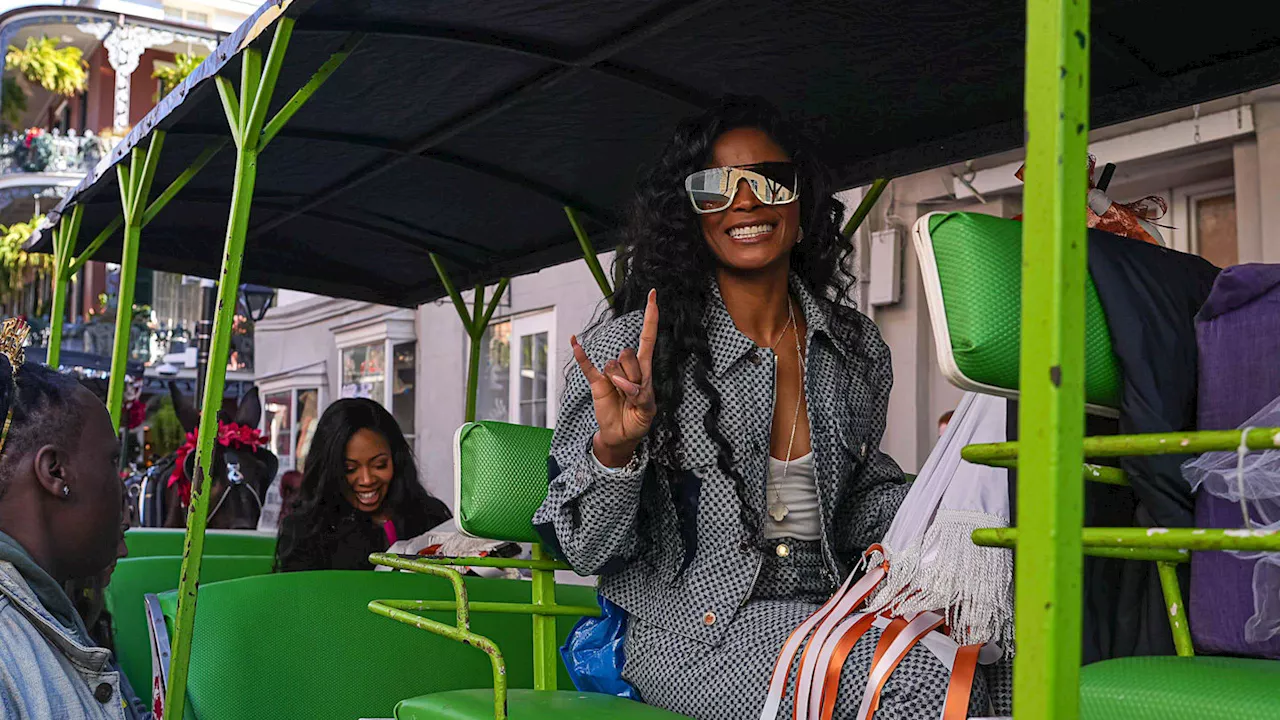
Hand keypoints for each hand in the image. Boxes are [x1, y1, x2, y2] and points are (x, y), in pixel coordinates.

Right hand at [571, 289, 658, 467]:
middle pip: (628, 355)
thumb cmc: (638, 420)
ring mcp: (611, 373)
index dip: (651, 317)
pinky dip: (581, 354)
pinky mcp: (597, 382)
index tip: (653, 295)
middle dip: (631, 376)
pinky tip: (575, 341)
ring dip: (618, 382)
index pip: (647, 337)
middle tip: (633, 395)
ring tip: (622, 397)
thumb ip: (641, 395)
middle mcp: (628, 366)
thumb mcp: (647, 410)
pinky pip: (587, 365)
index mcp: (645, 369)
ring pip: (613, 364)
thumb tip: (624, 384)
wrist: (621, 435)